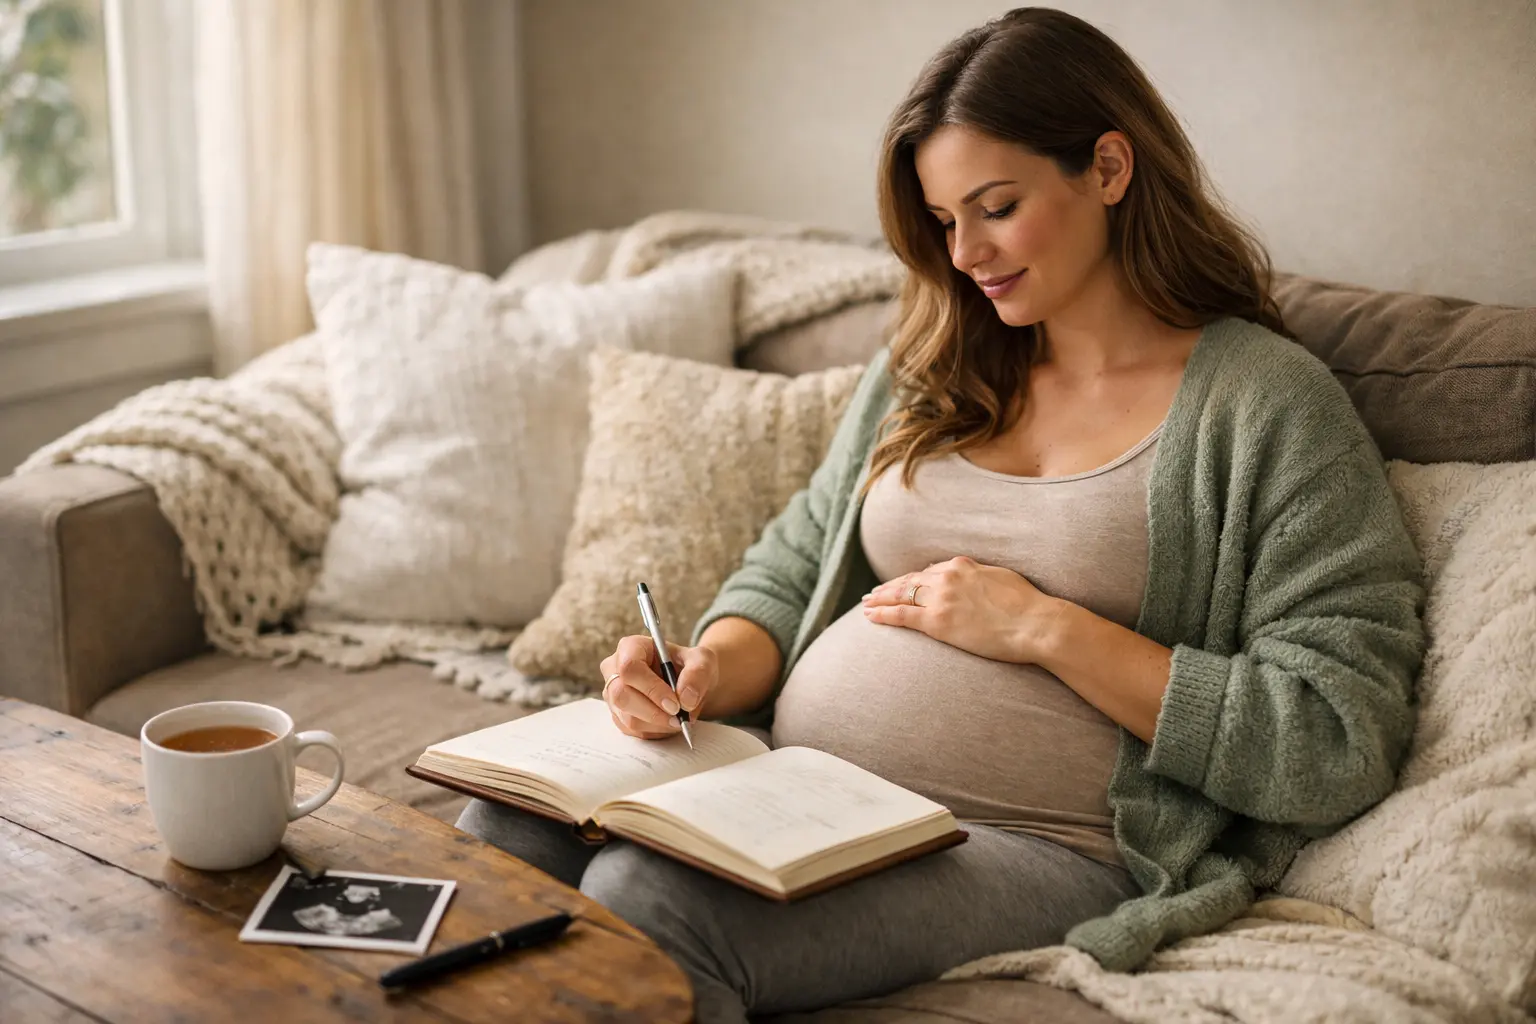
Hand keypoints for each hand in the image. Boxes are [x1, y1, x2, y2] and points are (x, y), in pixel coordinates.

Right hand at [599, 635, 716, 739]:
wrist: (689, 684)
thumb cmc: (690, 666)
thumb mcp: (703, 661)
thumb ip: (698, 673)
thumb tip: (686, 698)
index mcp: (631, 647)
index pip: (630, 668)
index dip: (651, 688)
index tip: (675, 703)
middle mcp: (615, 669)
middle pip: (621, 695)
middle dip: (653, 712)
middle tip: (678, 717)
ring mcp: (613, 694)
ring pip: (627, 718)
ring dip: (657, 724)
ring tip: (678, 719)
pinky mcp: (618, 715)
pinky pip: (632, 731)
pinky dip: (655, 731)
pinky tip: (668, 722)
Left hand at [861, 556, 1065, 662]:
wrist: (1035, 624)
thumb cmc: (1027, 606)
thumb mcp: (1001, 578)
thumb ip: (980, 576)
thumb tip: (973, 578)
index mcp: (963, 565)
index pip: (930, 571)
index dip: (914, 579)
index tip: (903, 583)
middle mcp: (947, 577)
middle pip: (910, 580)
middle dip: (890, 586)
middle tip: (874, 592)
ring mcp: (940, 598)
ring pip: (901, 595)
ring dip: (880, 598)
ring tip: (866, 603)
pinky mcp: (937, 621)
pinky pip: (901, 615)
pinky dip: (882, 614)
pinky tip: (869, 616)